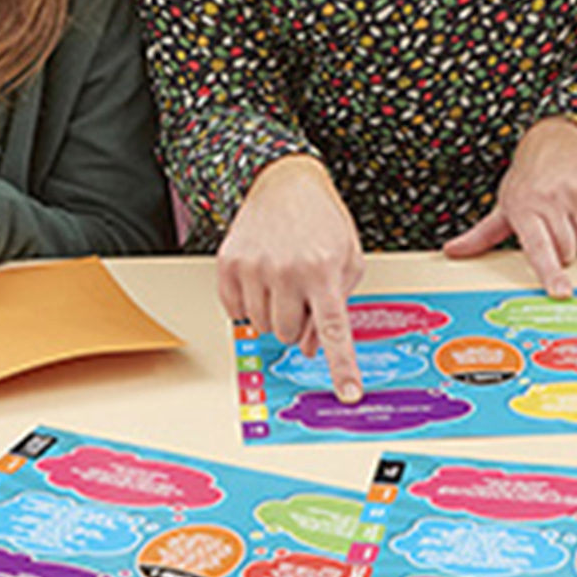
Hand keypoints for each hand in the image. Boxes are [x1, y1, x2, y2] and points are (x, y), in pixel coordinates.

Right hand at [218, 155, 364, 402]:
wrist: (285, 183)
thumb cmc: (321, 222)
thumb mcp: (347, 259)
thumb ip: (337, 306)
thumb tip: (310, 348)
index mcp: (324, 270)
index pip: (334, 331)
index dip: (342, 367)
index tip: (348, 393)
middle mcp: (287, 270)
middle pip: (287, 335)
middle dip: (296, 323)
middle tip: (302, 294)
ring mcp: (254, 267)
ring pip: (260, 327)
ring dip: (273, 313)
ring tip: (282, 279)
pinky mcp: (228, 264)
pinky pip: (235, 312)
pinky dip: (248, 303)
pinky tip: (261, 277)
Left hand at [443, 115, 576, 296]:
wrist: (558, 137)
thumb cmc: (529, 176)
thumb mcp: (504, 204)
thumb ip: (481, 235)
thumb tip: (452, 251)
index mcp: (524, 206)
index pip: (539, 248)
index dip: (550, 273)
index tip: (561, 292)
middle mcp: (552, 197)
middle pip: (568, 252)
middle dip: (564, 250)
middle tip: (554, 228)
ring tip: (569, 216)